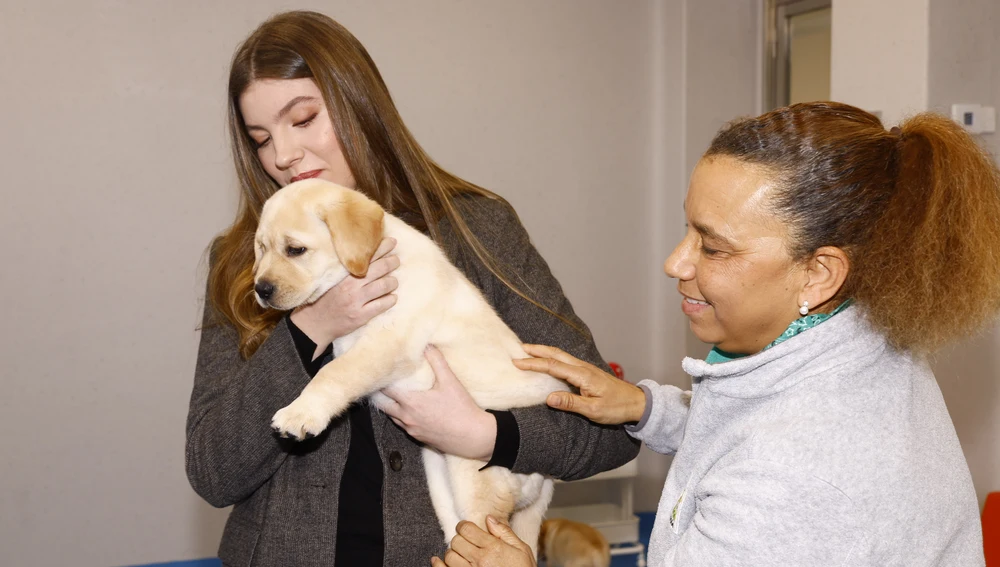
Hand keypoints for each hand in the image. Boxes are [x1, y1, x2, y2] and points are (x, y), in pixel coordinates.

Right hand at [289, 237, 398, 354]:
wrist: (314, 324)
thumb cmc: (323, 299)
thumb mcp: (331, 280)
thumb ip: (346, 270)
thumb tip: (365, 257)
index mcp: (343, 275)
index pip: (366, 257)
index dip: (381, 248)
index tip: (391, 241)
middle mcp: (351, 286)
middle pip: (378, 269)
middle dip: (391, 262)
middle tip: (396, 260)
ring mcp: (356, 301)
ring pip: (383, 286)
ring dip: (392, 281)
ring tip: (393, 281)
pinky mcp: (360, 316)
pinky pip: (382, 305)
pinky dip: (390, 299)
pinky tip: (392, 297)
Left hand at [382, 346, 496, 460]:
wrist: (473, 437)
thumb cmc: (461, 409)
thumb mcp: (450, 381)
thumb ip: (437, 361)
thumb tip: (427, 345)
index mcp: (411, 402)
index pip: (386, 389)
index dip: (382, 379)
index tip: (382, 370)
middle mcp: (406, 417)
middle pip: (383, 405)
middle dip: (380, 393)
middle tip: (380, 382)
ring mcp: (411, 429)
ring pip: (391, 416)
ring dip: (390, 406)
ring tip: (391, 395)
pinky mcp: (418, 437)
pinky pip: (402, 425)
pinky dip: (401, 416)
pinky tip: (408, 410)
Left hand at [430, 517, 536, 566]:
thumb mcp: (521, 550)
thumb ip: (505, 533)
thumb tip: (489, 518)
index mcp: (493, 548)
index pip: (467, 529)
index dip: (464, 526)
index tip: (466, 529)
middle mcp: (480, 560)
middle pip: (456, 541)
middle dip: (460, 540)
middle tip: (466, 543)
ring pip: (449, 556)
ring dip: (453, 554)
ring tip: (461, 556)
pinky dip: (438, 565)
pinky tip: (438, 561)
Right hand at [513, 344, 645, 424]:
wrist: (636, 403)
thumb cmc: (616, 407)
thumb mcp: (594, 410)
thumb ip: (571, 404)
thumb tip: (549, 398)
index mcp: (583, 376)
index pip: (553, 367)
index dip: (534, 364)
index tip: (518, 363)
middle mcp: (583, 368)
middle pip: (556, 354)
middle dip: (536, 350)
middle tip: (519, 348)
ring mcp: (585, 369)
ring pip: (561, 356)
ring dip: (544, 352)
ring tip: (528, 351)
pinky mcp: (587, 373)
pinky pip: (566, 361)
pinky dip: (553, 358)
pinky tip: (548, 361)